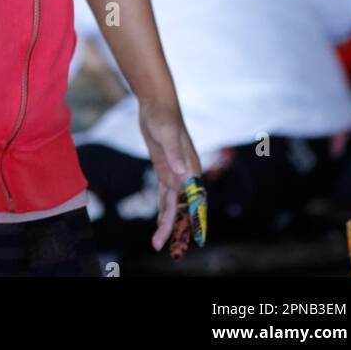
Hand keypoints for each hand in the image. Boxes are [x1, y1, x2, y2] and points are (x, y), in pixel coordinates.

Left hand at [137, 98, 202, 251]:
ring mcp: (175, 172)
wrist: (156, 103)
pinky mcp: (164, 168)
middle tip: (161, 246)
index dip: (193, 220)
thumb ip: (174, 154)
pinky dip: (163, 207)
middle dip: (174, 227)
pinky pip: (165, 194)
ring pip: (172, 203)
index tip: (191, 239)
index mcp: (191, 168)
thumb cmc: (164, 116)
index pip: (195, 201)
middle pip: (182, 207)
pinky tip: (160, 220)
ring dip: (167, 222)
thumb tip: (182, 174)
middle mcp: (185, 174)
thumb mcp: (167, 133)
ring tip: (158, 242)